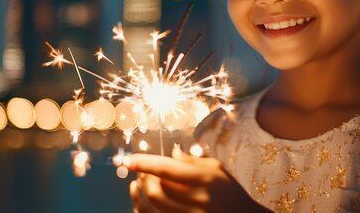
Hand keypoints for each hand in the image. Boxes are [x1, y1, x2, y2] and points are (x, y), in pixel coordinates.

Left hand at [126, 149, 270, 212]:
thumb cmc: (230, 192)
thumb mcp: (218, 170)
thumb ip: (194, 161)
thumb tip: (171, 153)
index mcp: (206, 180)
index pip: (168, 170)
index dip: (146, 164)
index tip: (130, 159)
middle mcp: (198, 201)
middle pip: (158, 189)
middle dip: (145, 179)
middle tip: (141, 171)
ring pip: (154, 207)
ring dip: (141, 195)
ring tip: (138, 185)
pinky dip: (144, 211)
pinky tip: (141, 203)